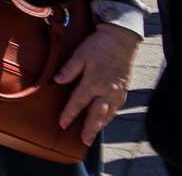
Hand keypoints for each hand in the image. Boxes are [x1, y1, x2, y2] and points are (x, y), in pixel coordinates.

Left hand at [56, 23, 137, 144]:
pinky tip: (105, 120)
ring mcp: (117, 91)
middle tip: (84, 141)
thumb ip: (69, 69)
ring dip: (100, 125)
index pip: (78, 102)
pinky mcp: (124, 90)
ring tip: (93, 134)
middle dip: (89, 128)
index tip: (62, 124)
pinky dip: (110, 116)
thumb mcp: (80, 54)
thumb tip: (56, 81)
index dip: (69, 114)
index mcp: (93, 82)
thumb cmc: (98, 46)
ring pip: (108, 113)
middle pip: (96, 114)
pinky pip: (117, 107)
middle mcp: (107, 90)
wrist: (121, 40)